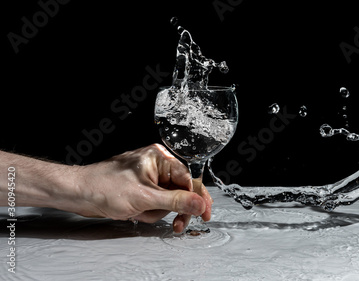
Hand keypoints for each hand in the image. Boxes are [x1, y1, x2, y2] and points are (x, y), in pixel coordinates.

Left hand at [75, 144, 211, 232]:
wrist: (78, 194)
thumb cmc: (104, 187)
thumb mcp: (145, 197)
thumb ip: (176, 201)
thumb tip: (199, 203)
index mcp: (160, 158)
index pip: (188, 178)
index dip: (198, 198)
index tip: (204, 213)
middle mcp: (157, 165)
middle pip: (181, 191)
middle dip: (176, 209)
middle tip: (178, 225)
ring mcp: (149, 178)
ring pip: (169, 201)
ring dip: (157, 212)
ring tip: (140, 212)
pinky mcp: (142, 190)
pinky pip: (156, 204)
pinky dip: (149, 212)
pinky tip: (135, 212)